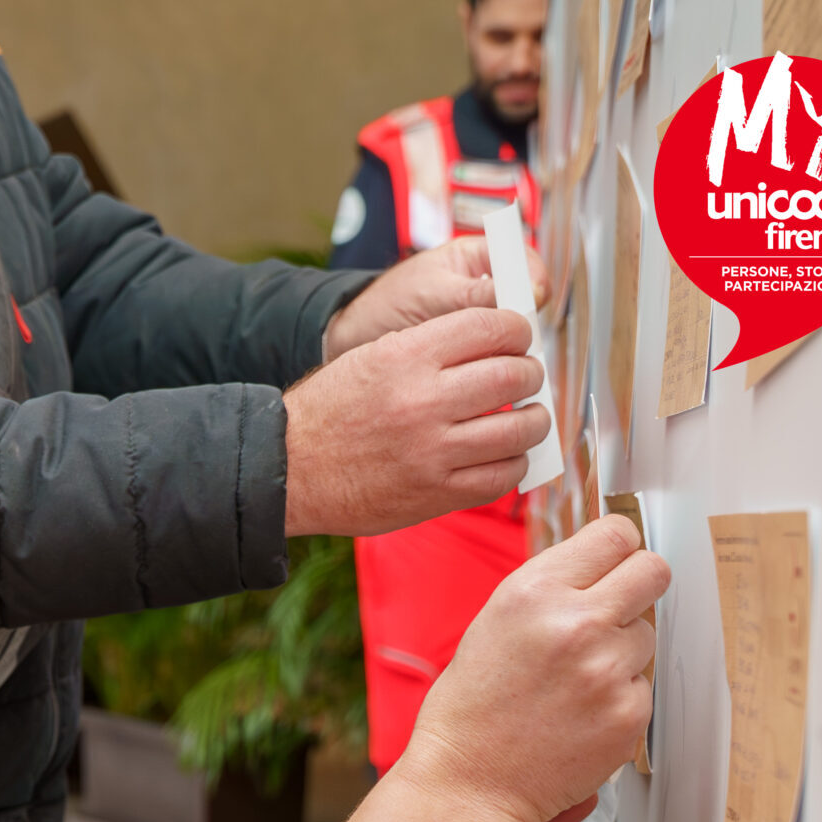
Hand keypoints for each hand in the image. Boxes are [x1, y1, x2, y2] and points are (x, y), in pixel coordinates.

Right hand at [284, 307, 546, 535]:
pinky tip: (503, 454)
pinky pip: (502, 476)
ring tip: (526, 418)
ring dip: (533, 420)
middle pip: (515, 375)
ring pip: (520, 429)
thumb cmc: (330, 411)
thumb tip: (496, 345)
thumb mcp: (372, 357)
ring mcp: (432, 452)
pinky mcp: (435, 494)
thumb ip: (433, 347)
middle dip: (530, 373)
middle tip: (526, 378)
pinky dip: (513, 462)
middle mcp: (423, 402)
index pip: (493, 327)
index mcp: (407, 357)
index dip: (517, 330)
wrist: (288, 469)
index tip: (517, 340)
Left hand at [322, 235, 546, 357]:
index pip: (525, 262)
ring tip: (496, 360)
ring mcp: (480, 319)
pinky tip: (486, 375)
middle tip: (517, 338)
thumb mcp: (434, 292)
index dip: (533, 283)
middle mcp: (486, 285)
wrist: (354, 334)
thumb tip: (531, 296)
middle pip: (526, 302)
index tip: (532, 301)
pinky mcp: (471, 349)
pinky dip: (494, 366)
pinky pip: (495, 356)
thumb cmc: (388, 302)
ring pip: (514, 333)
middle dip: (523, 322)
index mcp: (480, 256)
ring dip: (510, 348)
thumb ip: (479, 294)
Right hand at [346, 514, 669, 821]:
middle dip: (639, 585)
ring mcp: (607, 670)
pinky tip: (579, 713)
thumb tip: (600, 566)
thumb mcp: (493, 624)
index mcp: (534, 593)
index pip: (615, 535)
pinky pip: (642, 685)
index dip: (617, 548)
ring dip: (622, 650)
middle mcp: (576, 624)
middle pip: (653, 571)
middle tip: (617, 608)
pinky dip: (618, 697)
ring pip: (647, 634)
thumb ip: (550, 589)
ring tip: (575, 681)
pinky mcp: (628, 713)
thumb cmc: (470, 711)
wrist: (467, 785)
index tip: (613, 561)